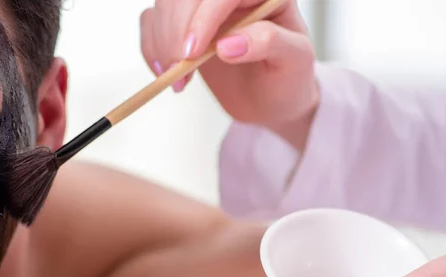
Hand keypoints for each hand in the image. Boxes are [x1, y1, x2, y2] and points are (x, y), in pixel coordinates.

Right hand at [139, 0, 319, 148]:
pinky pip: (152, 19)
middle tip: (179, 68)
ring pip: (165, 3)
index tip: (192, 53)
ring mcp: (204, 6)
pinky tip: (166, 70)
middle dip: (176, 30)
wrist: (271, 98)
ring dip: (162, 40)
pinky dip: (151, 46)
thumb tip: (229, 44)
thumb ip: (268, 43)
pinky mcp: (183, 23)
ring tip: (177, 76)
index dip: (202, 17)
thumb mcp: (294, 61)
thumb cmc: (288, 77)